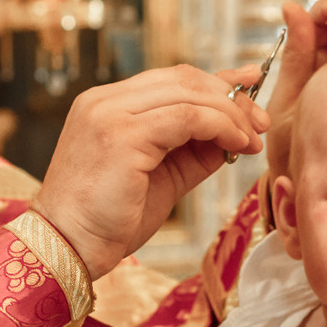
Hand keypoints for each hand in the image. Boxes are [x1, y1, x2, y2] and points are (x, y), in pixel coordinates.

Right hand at [34, 64, 266, 277]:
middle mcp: (105, 101)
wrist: (67, 248)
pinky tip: (235, 144)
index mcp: (107, 105)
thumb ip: (193, 151)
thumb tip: (234, 135)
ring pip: (188, 94)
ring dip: (230, 114)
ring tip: (251, 140)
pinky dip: (219, 126)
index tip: (249, 87)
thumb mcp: (161, 177)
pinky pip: (186, 118)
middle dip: (229, 96)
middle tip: (259, 122)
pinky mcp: (122, 135)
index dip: (214, 82)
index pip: (170, 79)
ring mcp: (110, 114)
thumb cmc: (108, 221)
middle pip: (182, 78)